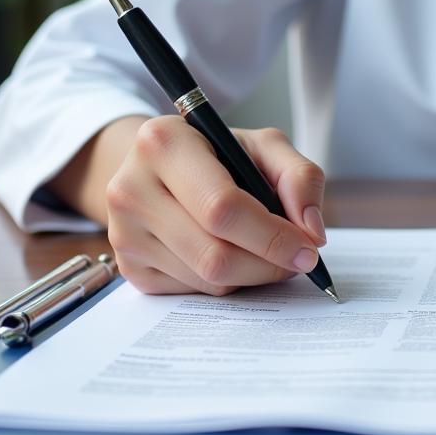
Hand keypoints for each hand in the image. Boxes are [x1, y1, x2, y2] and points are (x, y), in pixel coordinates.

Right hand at [105, 116, 327, 293]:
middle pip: (213, 254)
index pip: (222, 207)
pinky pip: (192, 291)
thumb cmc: (218, 153)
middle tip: (299, 259)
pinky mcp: (129, 268)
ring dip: (251, 274)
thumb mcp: (263, 146)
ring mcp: (123, 233)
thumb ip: (299, 176)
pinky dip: (226, 281)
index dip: (273, 236)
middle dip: (268, 263)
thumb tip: (312, 230)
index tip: (309, 248)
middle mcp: (130, 188)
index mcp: (163, 143)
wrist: (161, 166)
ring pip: (206, 279)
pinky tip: (233, 253)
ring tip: (267, 250)